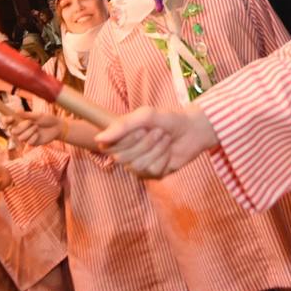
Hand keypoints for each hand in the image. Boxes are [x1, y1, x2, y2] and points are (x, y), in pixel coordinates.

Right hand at [7, 109, 61, 147]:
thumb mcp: (37, 115)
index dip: (6, 120)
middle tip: (31, 122)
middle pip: (13, 131)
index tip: (11, 118)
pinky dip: (34, 137)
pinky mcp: (31, 143)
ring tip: (37, 127)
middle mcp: (21, 129)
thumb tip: (16, 111)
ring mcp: (26, 137)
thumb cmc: (47, 119)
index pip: (7, 122)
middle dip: (22, 126)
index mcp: (20, 121)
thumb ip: (26, 115)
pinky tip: (39, 134)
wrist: (56, 127)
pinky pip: (28, 142)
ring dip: (30, 131)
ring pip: (20, 138)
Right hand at [96, 106, 218, 178]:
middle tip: (159, 131)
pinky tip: (169, 151)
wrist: (192, 130)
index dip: (125, 140)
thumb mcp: (145, 116)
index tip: (141, 129)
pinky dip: (164, 158)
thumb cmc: (167, 120)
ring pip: (138, 165)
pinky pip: (152, 171)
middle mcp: (126, 153)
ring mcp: (139, 166)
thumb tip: (98, 138)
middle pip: (122, 158)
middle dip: (144, 143)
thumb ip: (121, 126)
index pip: (108, 147)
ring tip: (165, 139)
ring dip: (156, 150)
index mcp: (120, 138)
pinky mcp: (153, 174)